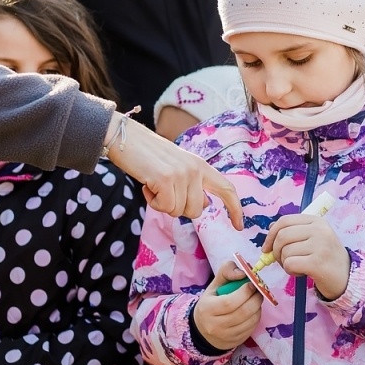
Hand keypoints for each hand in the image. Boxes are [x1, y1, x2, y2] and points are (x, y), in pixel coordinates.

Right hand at [106, 113, 241, 227]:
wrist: (125, 138)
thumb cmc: (148, 156)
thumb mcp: (177, 167)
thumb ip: (193, 184)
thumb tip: (205, 204)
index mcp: (201, 166)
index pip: (226, 188)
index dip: (235, 209)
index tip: (239, 226)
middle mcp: (195, 169)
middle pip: (197, 210)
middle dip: (178, 208)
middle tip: (163, 191)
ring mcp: (182, 174)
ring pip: (179, 211)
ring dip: (163, 204)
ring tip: (154, 185)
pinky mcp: (166, 179)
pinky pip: (165, 208)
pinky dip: (153, 202)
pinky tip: (147, 186)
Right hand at [191, 259, 263, 351]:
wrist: (202, 331)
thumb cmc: (210, 303)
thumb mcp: (214, 286)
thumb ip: (226, 272)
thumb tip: (243, 272)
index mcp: (207, 309)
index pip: (230, 302)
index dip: (245, 293)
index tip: (251, 284)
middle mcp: (215, 325)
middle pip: (243, 312)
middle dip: (255, 299)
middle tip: (259, 291)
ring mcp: (226, 336)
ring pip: (250, 321)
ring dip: (258, 308)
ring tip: (256, 300)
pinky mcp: (235, 342)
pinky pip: (251, 329)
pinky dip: (256, 318)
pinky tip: (253, 311)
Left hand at [263, 213, 350, 300]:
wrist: (347, 277)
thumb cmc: (326, 258)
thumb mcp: (313, 239)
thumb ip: (294, 231)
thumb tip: (271, 227)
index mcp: (317, 221)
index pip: (284, 221)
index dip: (271, 234)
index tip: (266, 248)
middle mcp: (319, 230)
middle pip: (282, 236)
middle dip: (275, 251)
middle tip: (282, 261)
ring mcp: (320, 245)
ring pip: (285, 252)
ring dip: (285, 263)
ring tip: (298, 266)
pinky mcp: (317, 262)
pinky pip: (290, 264)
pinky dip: (290, 271)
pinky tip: (301, 272)